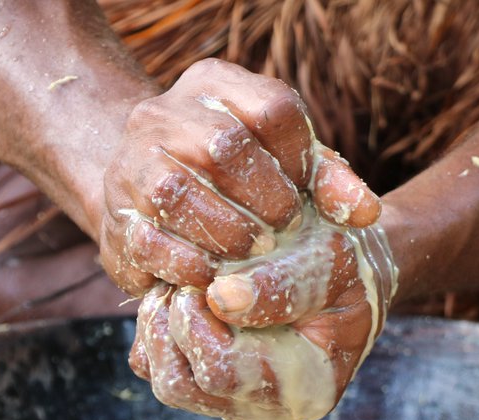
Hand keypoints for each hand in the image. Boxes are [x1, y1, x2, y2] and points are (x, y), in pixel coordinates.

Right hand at [100, 58, 380, 298]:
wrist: (143, 190)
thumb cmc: (233, 178)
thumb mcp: (281, 163)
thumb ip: (327, 182)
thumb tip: (366, 214)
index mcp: (213, 85)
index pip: (271, 108)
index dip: (301, 159)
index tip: (307, 198)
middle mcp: (163, 114)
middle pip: (222, 146)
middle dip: (264, 198)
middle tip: (282, 231)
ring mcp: (130, 162)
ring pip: (174, 192)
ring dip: (226, 232)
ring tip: (251, 254)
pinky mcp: (112, 215)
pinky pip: (146, 239)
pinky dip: (187, 263)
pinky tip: (213, 276)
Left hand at [128, 216, 394, 419]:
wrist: (342, 276)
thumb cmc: (344, 265)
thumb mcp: (333, 259)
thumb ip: (284, 281)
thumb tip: (220, 299)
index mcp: (308, 388)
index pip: (222, 370)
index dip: (200, 318)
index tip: (211, 277)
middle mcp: (269, 410)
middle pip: (180, 385)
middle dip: (174, 322)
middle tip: (191, 280)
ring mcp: (235, 403)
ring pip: (164, 379)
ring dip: (161, 326)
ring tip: (186, 285)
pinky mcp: (207, 387)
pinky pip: (154, 368)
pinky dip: (158, 329)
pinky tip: (184, 297)